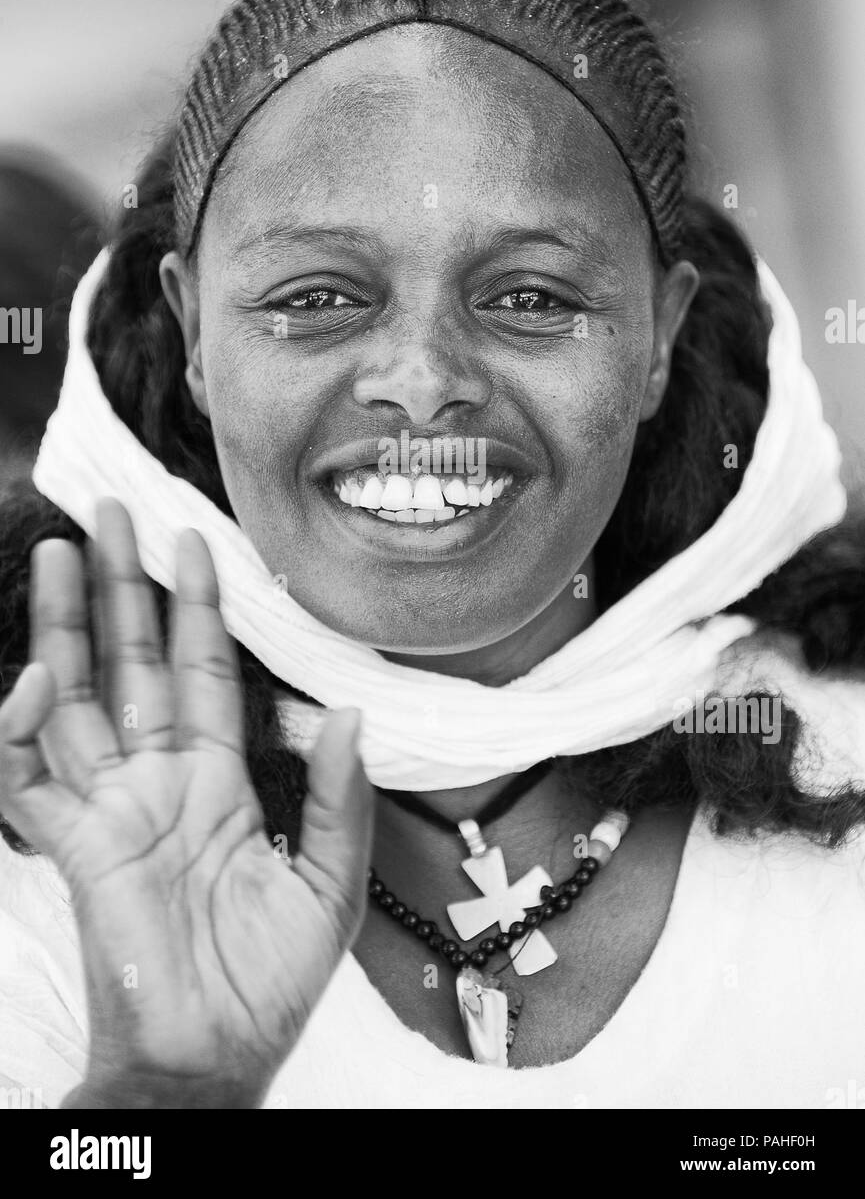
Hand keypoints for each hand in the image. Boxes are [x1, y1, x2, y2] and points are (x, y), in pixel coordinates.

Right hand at [0, 498, 372, 1106]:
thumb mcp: (326, 885)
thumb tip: (347, 712)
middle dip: (122, 590)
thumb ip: (335, 798)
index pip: (205, 673)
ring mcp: (110, 808)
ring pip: (77, 697)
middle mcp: (159, 782)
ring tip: (64, 553)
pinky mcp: (72, 846)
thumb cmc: (269, 985)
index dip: (198, 610)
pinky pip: (29, 779)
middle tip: (114, 516)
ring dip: (65, 628)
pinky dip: (19, 731)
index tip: (194, 546)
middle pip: (133, 664)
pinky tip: (31, 680)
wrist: (213, 1059)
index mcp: (219, 782)